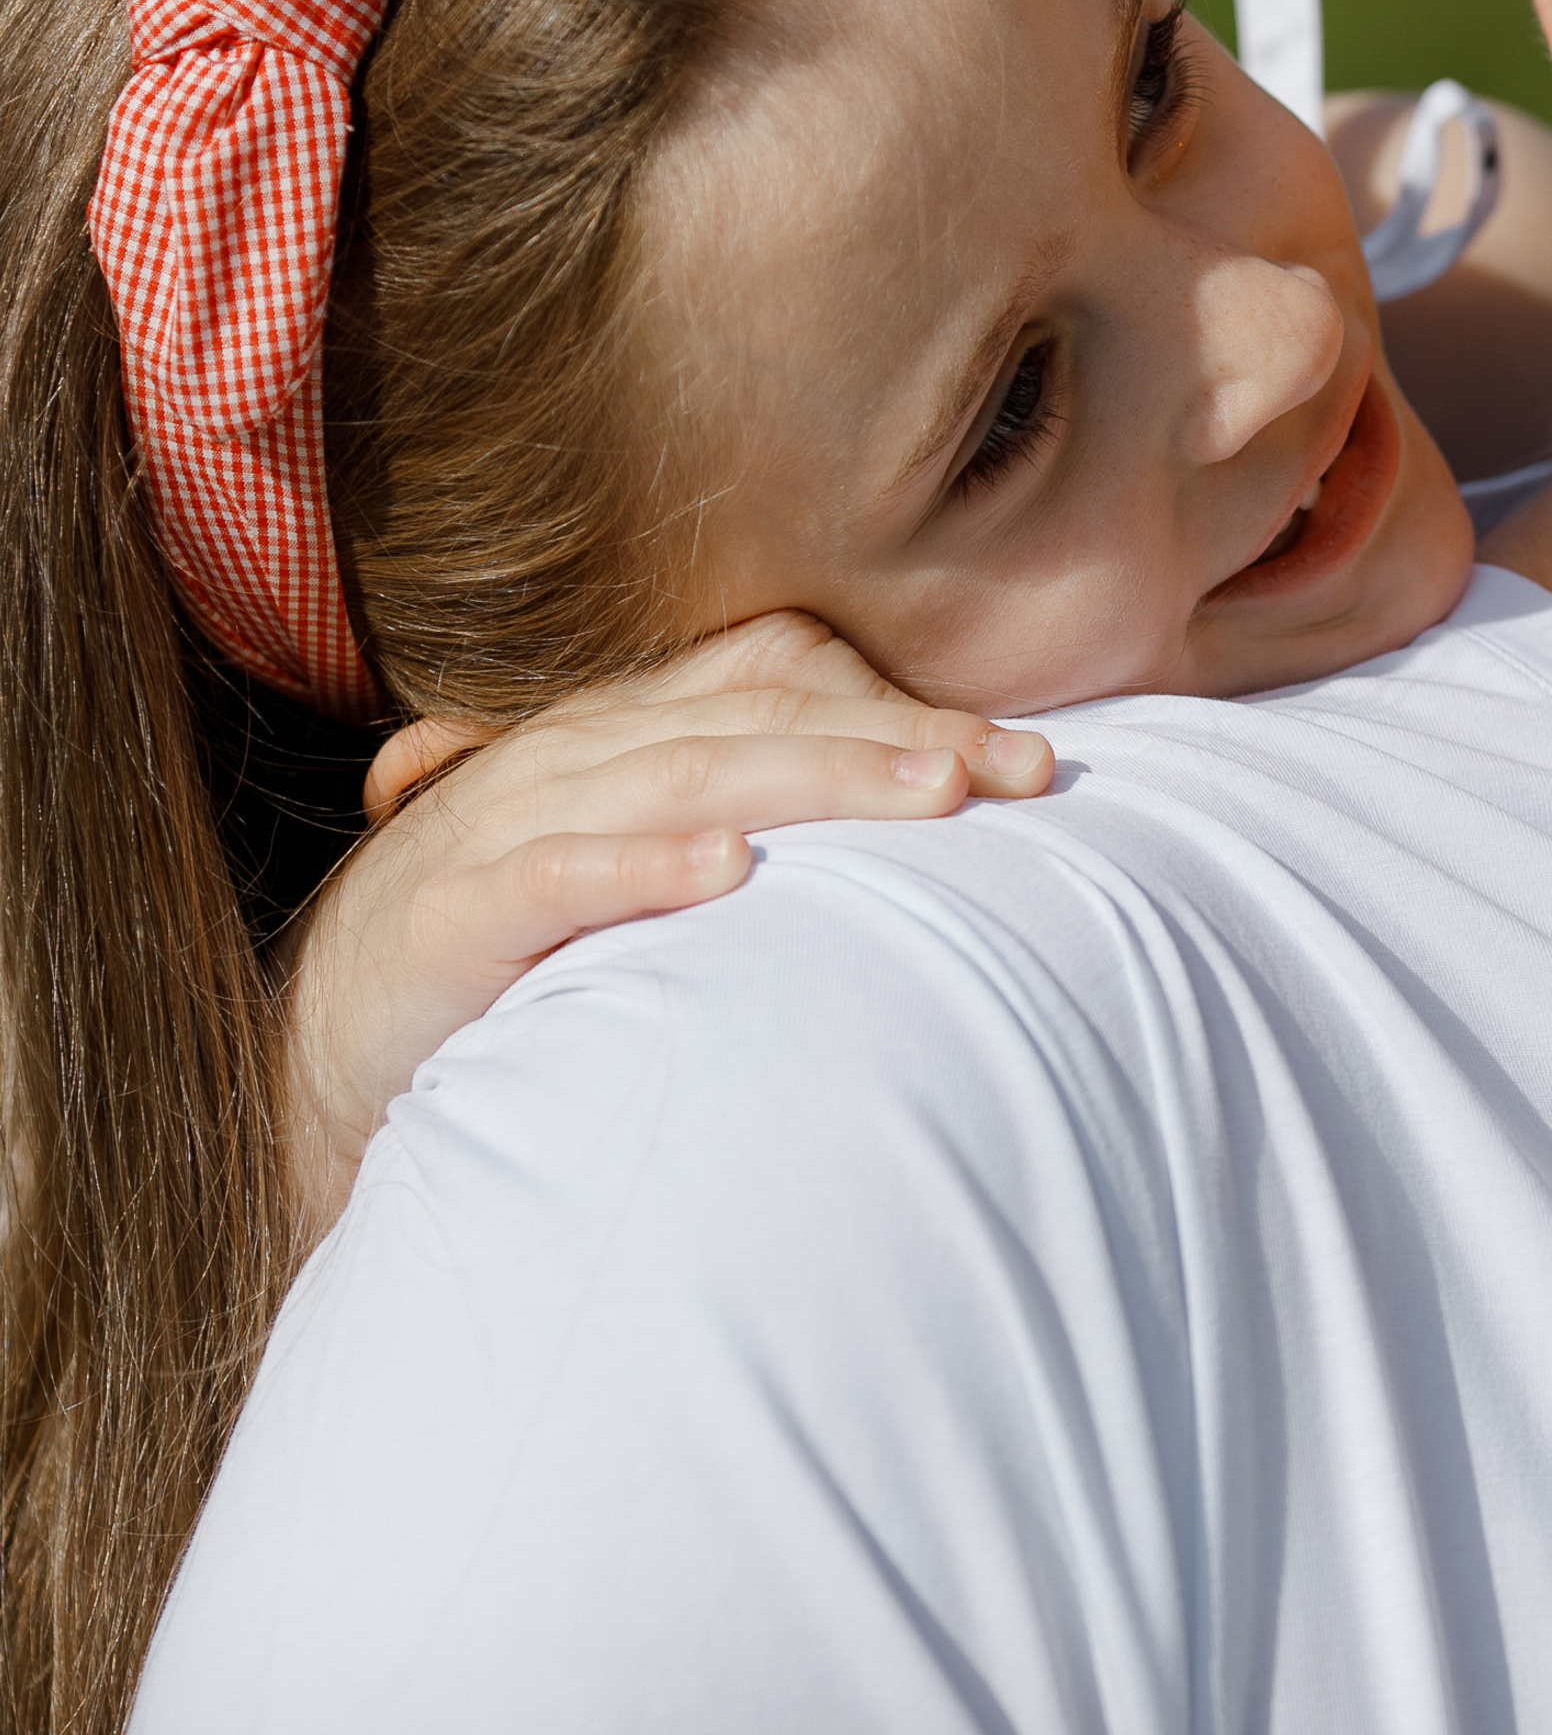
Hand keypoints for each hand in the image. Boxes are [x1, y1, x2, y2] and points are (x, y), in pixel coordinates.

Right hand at [283, 612, 1052, 1239]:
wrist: (333, 1058)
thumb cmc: (529, 966)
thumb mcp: (652, 878)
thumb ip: (756, 835)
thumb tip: (928, 828)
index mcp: (630, 733)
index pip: (784, 680)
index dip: (908, 705)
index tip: (1031, 762)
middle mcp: (575, 755)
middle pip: (758, 715)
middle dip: (899, 735)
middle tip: (1021, 769)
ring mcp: (506, 825)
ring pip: (680, 772)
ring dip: (813, 776)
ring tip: (930, 792)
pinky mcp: (448, 917)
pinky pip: (552, 875)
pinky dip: (640, 867)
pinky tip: (729, 871)